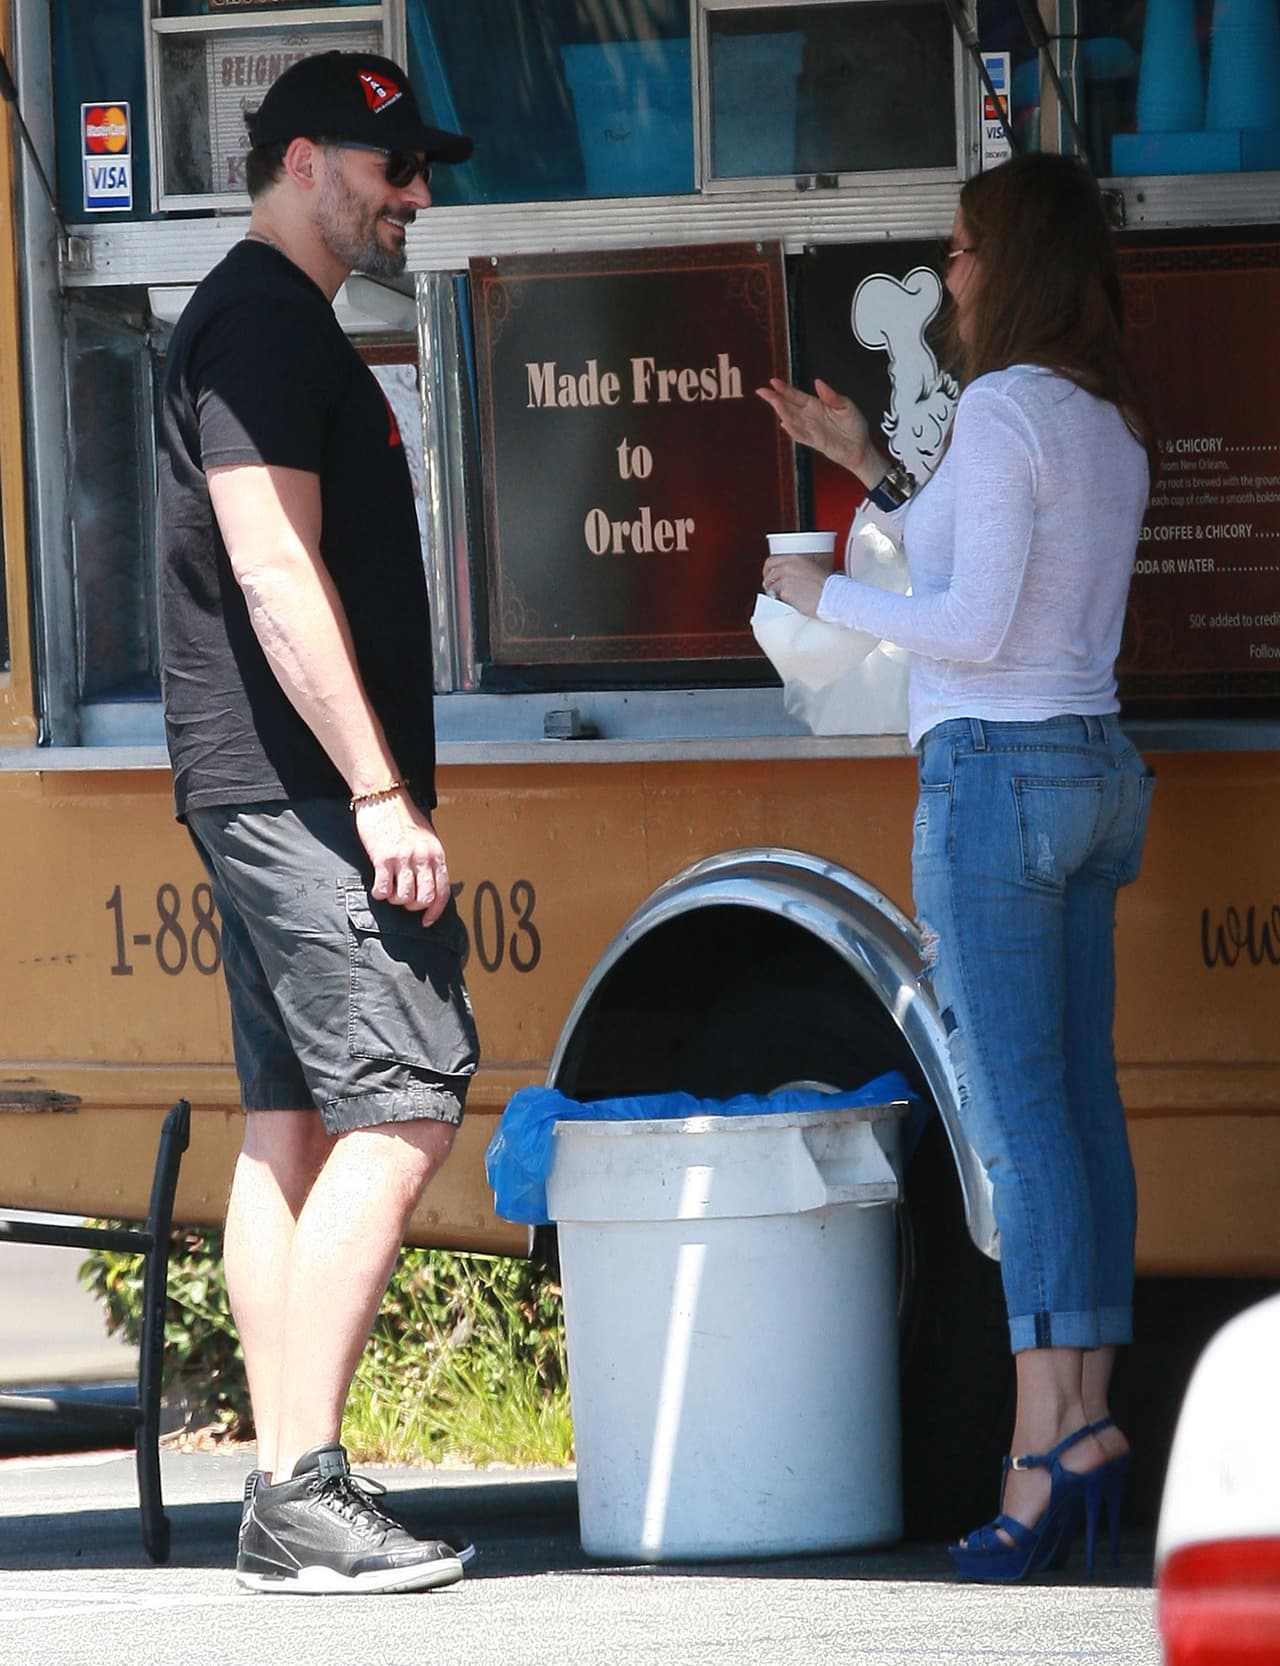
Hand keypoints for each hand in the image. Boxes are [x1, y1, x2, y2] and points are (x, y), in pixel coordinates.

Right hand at [355, 791, 450, 925]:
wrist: (383, 796)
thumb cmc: (403, 816)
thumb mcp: (427, 837)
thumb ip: (430, 859)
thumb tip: (430, 882)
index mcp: (436, 853)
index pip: (442, 891)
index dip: (435, 911)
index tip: (427, 920)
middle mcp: (423, 857)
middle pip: (424, 898)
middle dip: (413, 906)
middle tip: (404, 899)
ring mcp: (403, 858)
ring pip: (404, 897)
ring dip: (395, 899)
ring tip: (390, 889)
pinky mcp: (383, 858)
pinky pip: (384, 889)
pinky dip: (380, 893)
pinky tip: (378, 886)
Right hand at [756, 377, 878, 477]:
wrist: (860, 447)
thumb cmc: (854, 426)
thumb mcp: (846, 406)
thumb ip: (832, 396)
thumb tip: (818, 382)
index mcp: (816, 404)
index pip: (796, 395)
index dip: (784, 389)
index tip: (773, 382)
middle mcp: (810, 416)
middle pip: (789, 406)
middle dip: (775, 398)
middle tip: (762, 391)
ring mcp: (810, 429)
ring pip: (791, 419)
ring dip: (781, 410)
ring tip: (772, 402)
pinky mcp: (814, 442)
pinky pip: (800, 435)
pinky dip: (792, 430)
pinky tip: (784, 424)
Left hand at [761, 553, 828, 617]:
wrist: (833, 596)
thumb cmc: (828, 586)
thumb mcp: (811, 570)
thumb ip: (798, 570)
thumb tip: (789, 578)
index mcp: (794, 559)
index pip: (771, 561)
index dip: (767, 570)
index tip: (768, 576)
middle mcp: (788, 566)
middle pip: (768, 573)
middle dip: (767, 581)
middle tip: (770, 588)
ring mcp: (785, 579)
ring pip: (771, 586)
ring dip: (774, 592)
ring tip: (783, 598)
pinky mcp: (785, 592)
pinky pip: (776, 597)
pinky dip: (780, 600)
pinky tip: (789, 602)